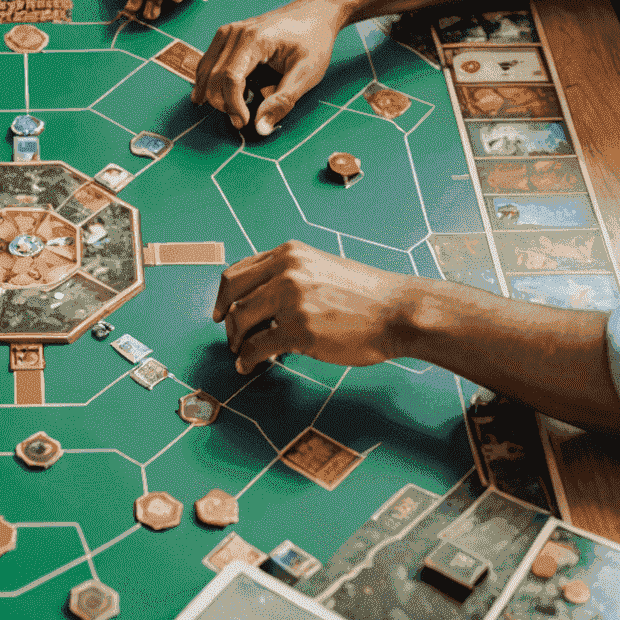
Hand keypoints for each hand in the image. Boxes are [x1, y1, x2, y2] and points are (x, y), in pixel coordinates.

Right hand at [192, 0, 345, 131]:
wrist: (316, 12)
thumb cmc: (314, 39)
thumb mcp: (307, 72)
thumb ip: (283, 100)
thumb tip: (260, 127)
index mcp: (254, 39)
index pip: (230, 78)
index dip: (233, 105)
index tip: (244, 122)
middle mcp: (235, 32)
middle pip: (213, 76)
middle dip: (222, 103)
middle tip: (241, 121)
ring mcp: (229, 31)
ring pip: (205, 69)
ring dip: (212, 94)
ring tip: (231, 111)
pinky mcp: (228, 34)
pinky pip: (208, 61)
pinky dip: (208, 81)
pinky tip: (211, 96)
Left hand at [212, 241, 410, 371]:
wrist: (398, 311)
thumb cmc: (365, 295)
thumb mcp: (321, 268)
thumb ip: (290, 276)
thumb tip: (260, 300)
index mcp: (289, 254)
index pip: (239, 271)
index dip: (225, 294)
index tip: (221, 311)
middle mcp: (286, 271)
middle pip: (232, 293)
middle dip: (225, 318)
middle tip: (229, 337)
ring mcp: (291, 300)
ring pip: (240, 320)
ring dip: (235, 341)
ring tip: (241, 353)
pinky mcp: (298, 330)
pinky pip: (257, 346)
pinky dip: (247, 359)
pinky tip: (249, 366)